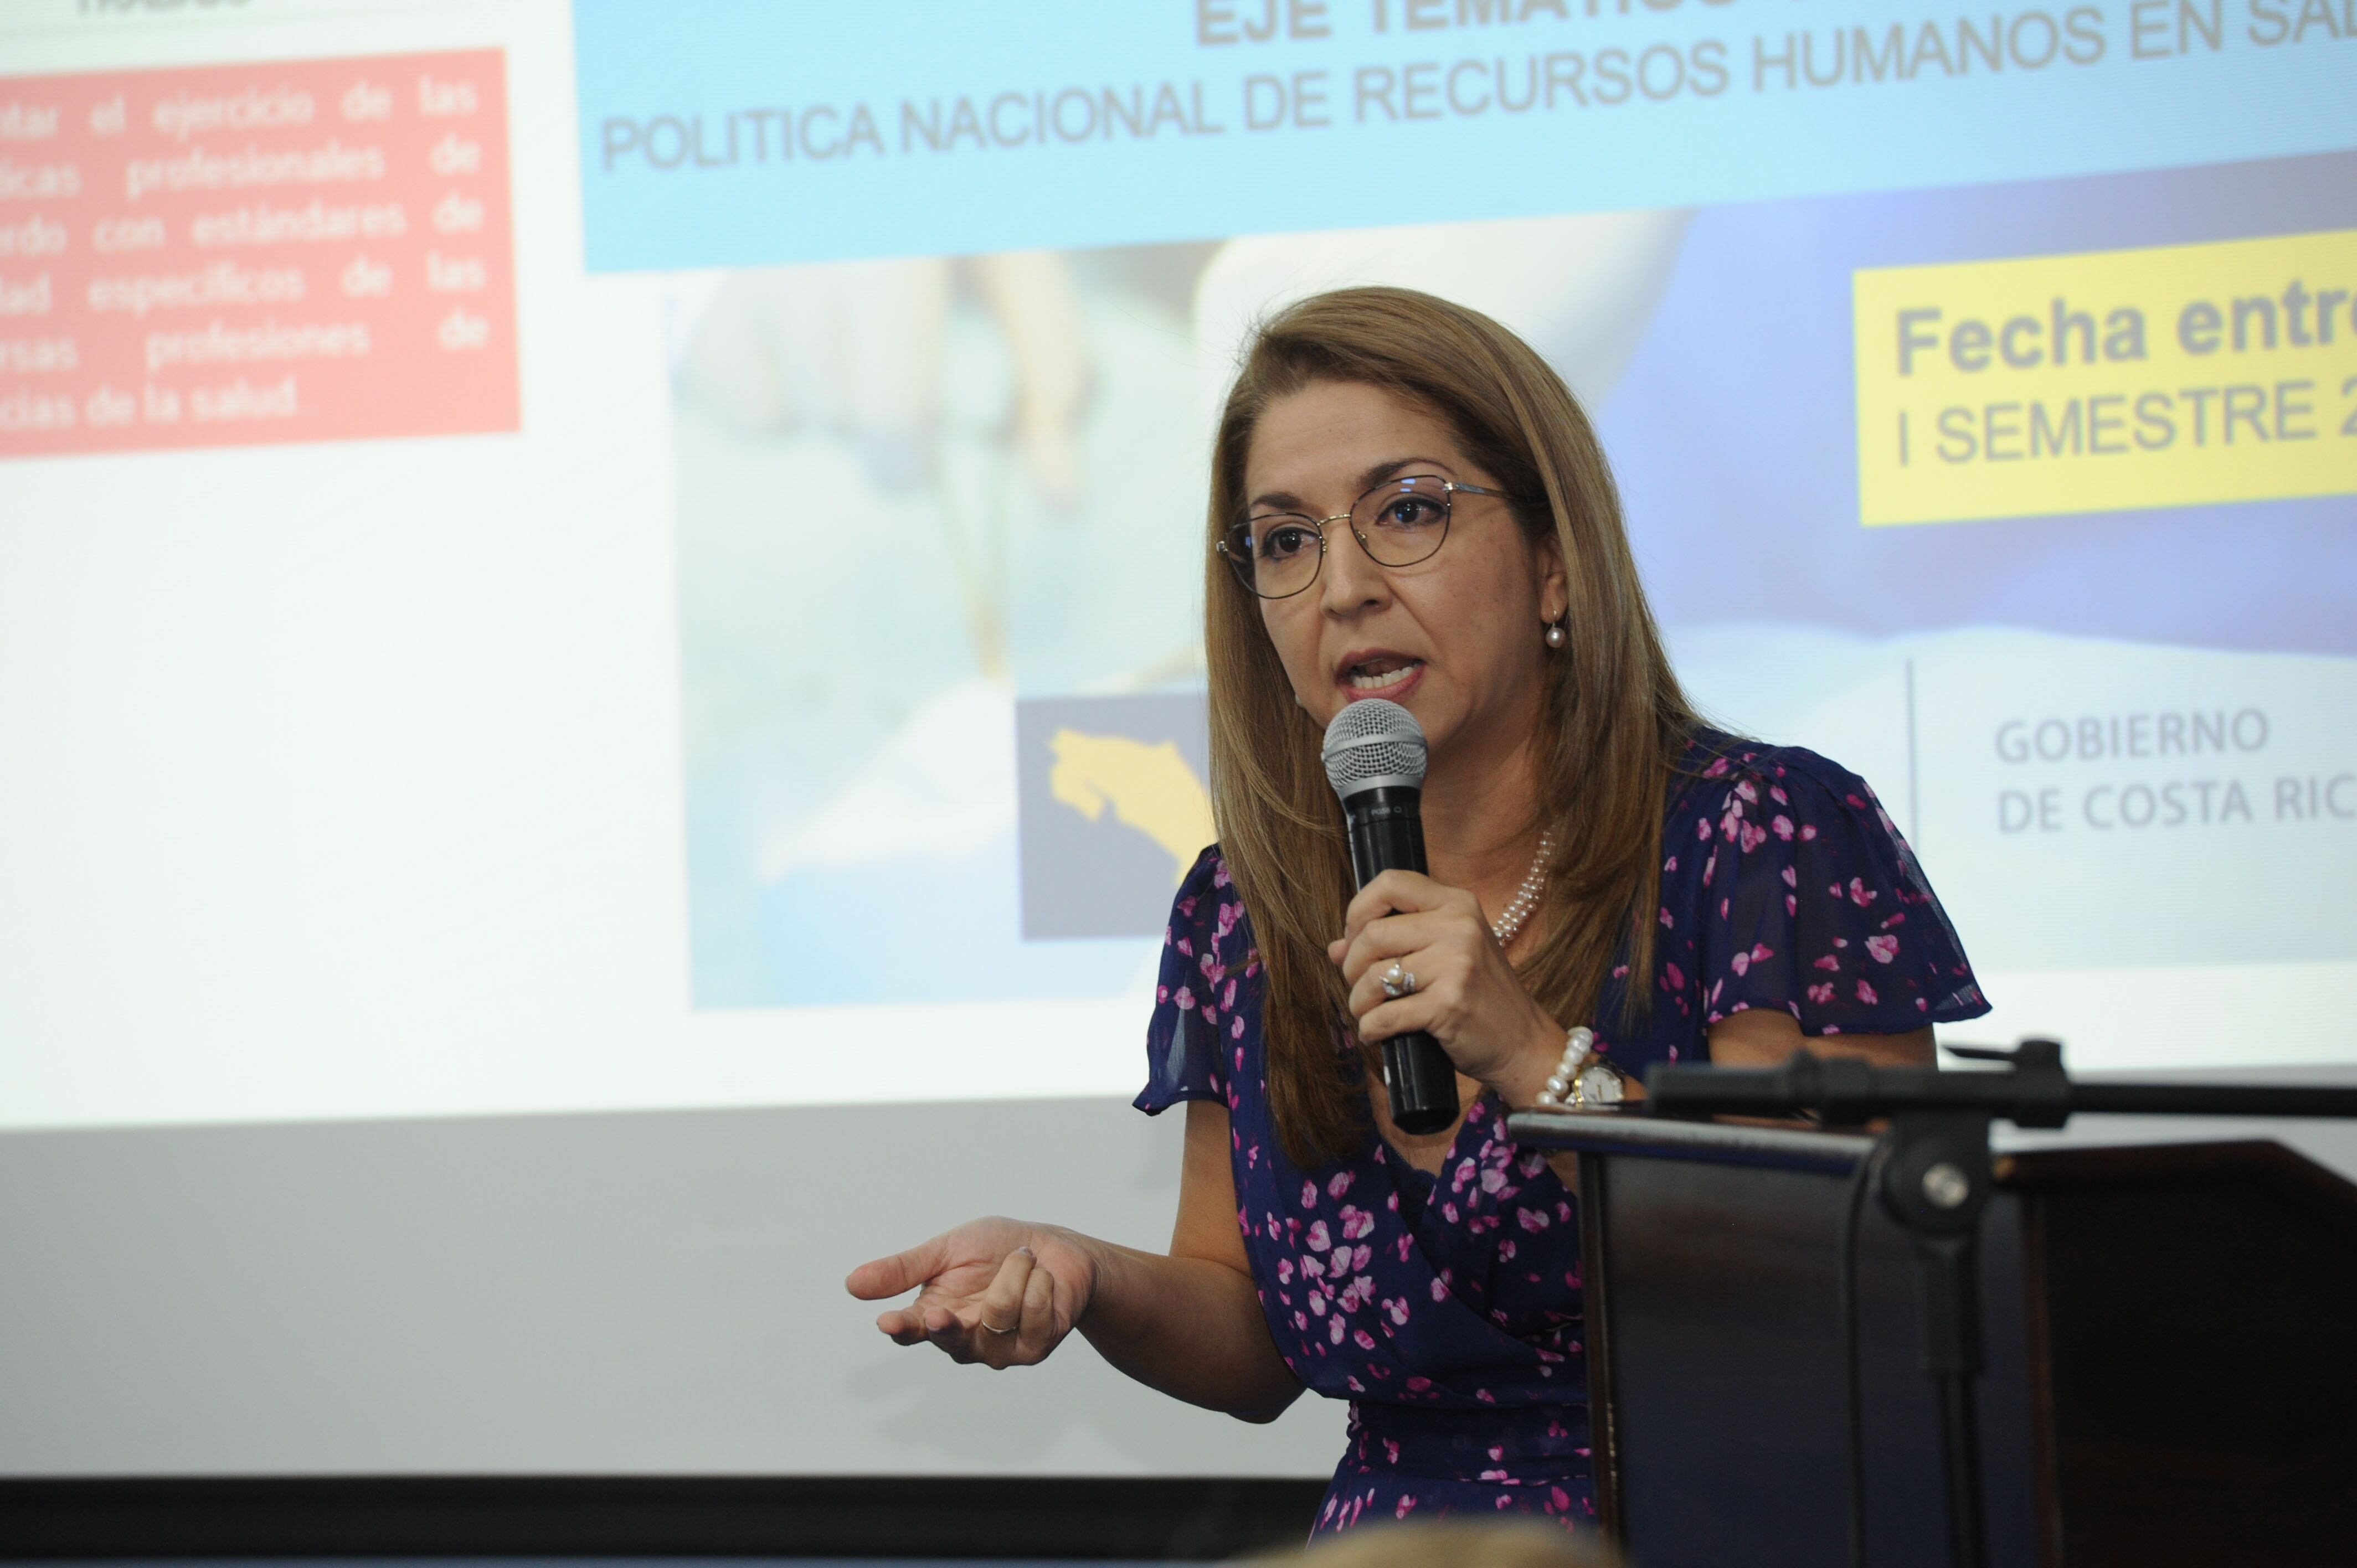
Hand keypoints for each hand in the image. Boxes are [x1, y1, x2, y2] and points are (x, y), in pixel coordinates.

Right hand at [846, 1217, 1095, 1369]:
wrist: (1054, 1248)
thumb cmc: (995, 1248)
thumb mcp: (947, 1250)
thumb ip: (904, 1269)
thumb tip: (852, 1283)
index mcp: (936, 1315)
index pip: (911, 1330)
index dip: (901, 1328)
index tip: (888, 1323)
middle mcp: (965, 1340)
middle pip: (950, 1341)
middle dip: (948, 1325)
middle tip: (941, 1314)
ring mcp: (1000, 1350)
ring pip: (1000, 1315)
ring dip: (1015, 1271)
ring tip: (1021, 1258)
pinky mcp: (1035, 1348)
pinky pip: (1034, 1312)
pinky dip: (1038, 1281)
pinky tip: (1041, 1277)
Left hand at [1327, 868, 1561, 1098]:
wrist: (1523, 1042)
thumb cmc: (1478, 996)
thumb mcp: (1446, 954)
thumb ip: (1394, 942)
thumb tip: (1335, 948)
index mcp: (1457, 904)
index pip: (1389, 883)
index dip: (1358, 911)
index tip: (1354, 939)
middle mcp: (1459, 926)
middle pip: (1372, 934)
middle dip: (1352, 966)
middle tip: (1359, 986)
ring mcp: (1457, 965)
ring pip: (1373, 976)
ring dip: (1359, 1002)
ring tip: (1368, 1012)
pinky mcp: (1449, 1004)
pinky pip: (1385, 1015)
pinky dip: (1371, 1029)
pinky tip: (1376, 1034)